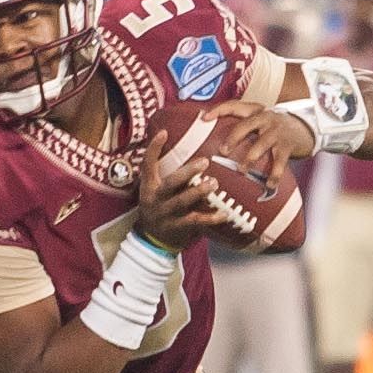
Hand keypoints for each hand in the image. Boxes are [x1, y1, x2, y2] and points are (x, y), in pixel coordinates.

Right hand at [135, 129, 230, 251]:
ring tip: (213, 183)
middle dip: (187, 172)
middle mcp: (155, 199)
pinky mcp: (177, 227)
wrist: (151, 239)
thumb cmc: (159, 207)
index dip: (153, 149)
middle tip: (204, 161)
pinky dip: (211, 218)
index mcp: (149, 186)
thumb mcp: (155, 189)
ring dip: (198, 192)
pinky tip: (225, 213)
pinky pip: (196, 221)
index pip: (147, 164)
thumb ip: (167, 173)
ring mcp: (166, 214)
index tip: (164, 133)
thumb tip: (186, 147)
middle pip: (170, 183)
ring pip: (182, 201)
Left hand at [206, 101, 314, 182]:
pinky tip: (269, 184)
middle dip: (232, 138)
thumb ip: (244, 127)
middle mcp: (266, 118)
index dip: (219, 110)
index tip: (204, 118)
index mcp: (256, 111)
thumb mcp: (261, 121)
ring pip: (261, 144)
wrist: (309, 127)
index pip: (235, 105)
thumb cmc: (276, 127)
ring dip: (249, 158)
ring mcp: (277, 131)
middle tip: (222, 151)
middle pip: (246, 125)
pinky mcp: (288, 145)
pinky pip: (279, 162)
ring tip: (242, 170)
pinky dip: (274, 175)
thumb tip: (215, 143)